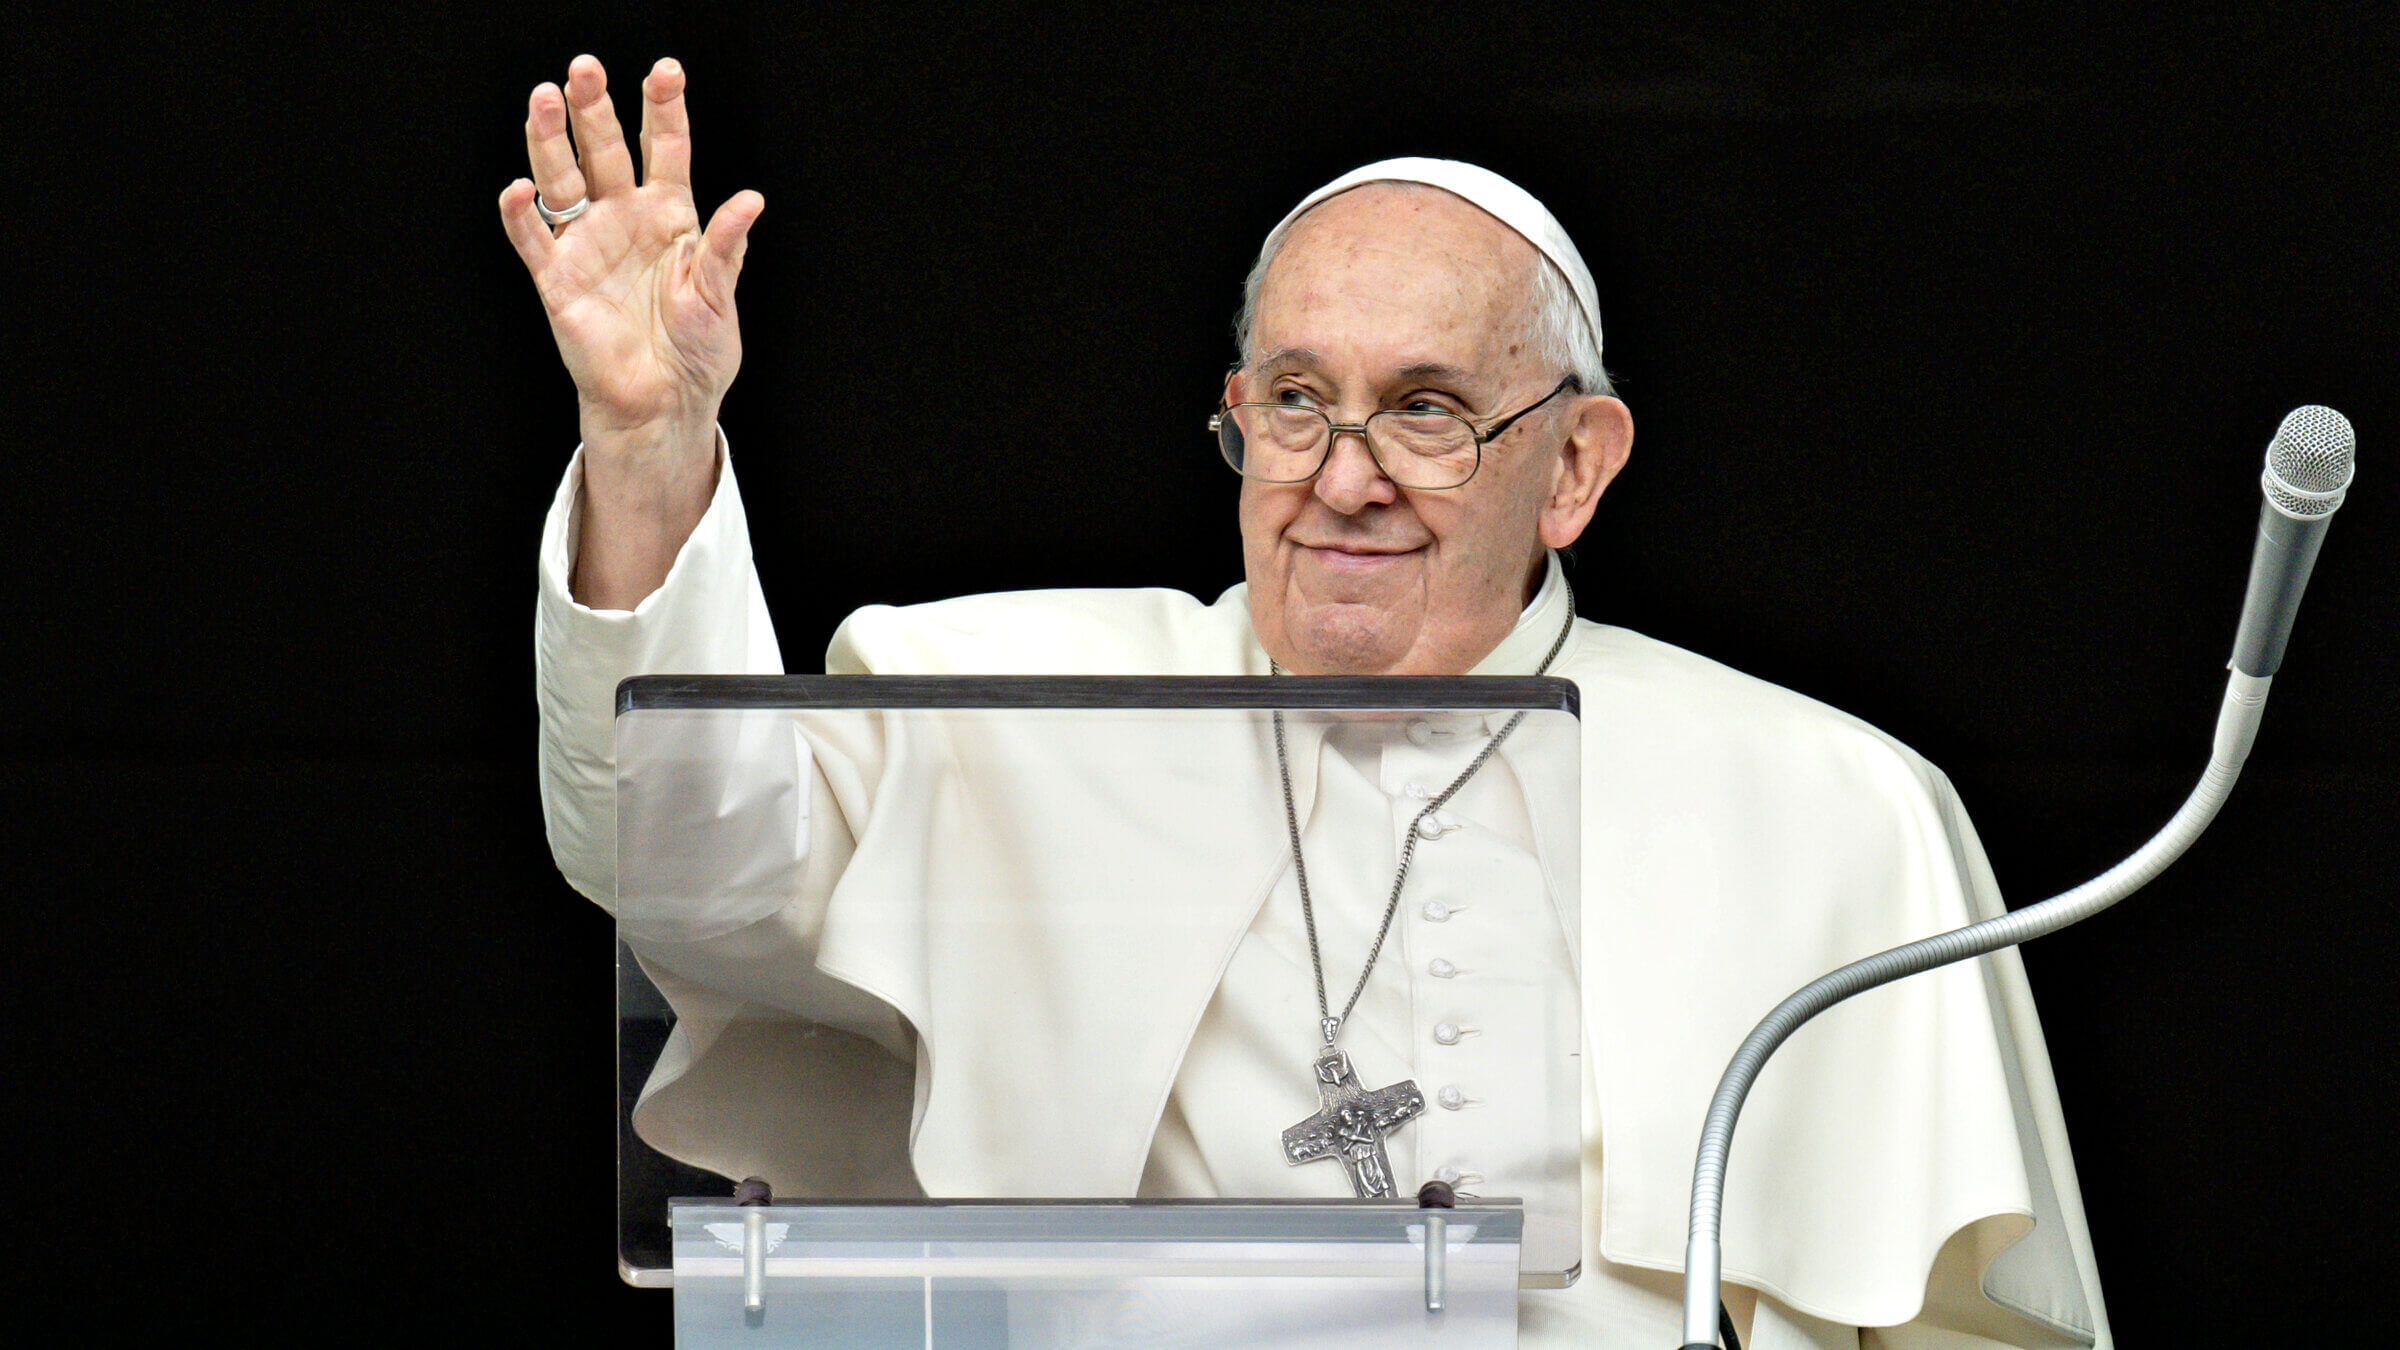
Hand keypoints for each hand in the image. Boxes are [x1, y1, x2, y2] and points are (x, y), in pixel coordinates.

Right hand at [500, 55, 760, 434]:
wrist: (665, 403)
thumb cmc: (697, 351)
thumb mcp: (718, 296)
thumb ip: (725, 246)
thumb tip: (750, 201)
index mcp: (670, 215)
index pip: (665, 149)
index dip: (664, 110)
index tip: (665, 71)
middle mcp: (625, 218)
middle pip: (607, 151)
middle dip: (596, 109)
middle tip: (585, 68)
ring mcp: (588, 244)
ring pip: (564, 181)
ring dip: (552, 142)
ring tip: (545, 99)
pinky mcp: (558, 279)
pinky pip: (534, 240)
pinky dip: (522, 216)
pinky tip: (518, 189)